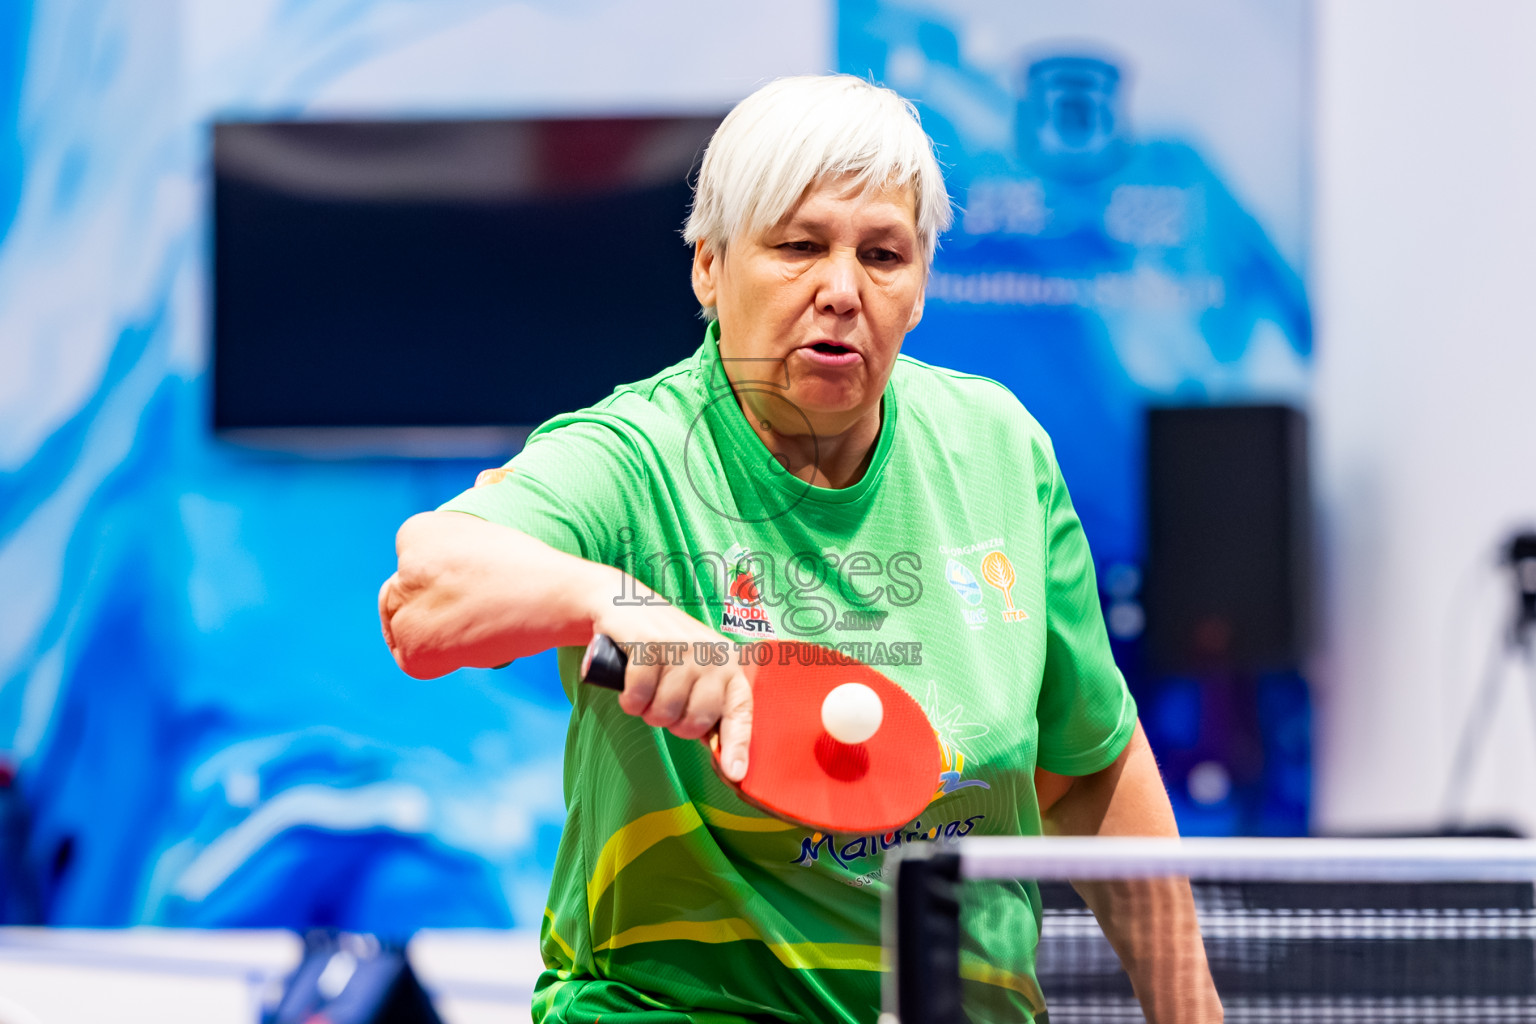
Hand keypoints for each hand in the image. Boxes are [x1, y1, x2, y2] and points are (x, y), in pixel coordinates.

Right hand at [589, 588, 752, 781]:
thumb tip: (729, 766)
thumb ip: (710, 711)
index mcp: (729, 666)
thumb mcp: (695, 674)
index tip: (734, 773)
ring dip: (646, 710)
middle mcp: (711, 655)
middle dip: (672, 723)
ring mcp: (681, 647)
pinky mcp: (649, 644)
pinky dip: (629, 698)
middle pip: (694, 721)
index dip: (737, 746)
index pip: (740, 711)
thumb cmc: (665, 651)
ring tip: (646, 688)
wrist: (627, 607)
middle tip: (663, 702)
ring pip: (663, 712)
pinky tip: (629, 684)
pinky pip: (638, 695)